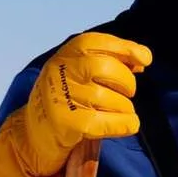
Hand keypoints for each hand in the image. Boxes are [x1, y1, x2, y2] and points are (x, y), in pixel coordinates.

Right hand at [0, 33, 151, 176]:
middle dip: (127, 83)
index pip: (98, 42)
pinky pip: (109, 122)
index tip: (144, 60)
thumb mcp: (81, 73)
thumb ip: (108, 61)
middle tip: (126, 94)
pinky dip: (124, 125)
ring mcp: (61, 96)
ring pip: (112, 99)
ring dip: (125, 109)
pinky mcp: (67, 123)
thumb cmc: (68, 100)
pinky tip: (125, 126)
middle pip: (108, 69)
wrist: (33, 133)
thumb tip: (141, 61)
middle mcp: (60, 71)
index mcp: (67, 54)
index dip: (126, 49)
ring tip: (117, 114)